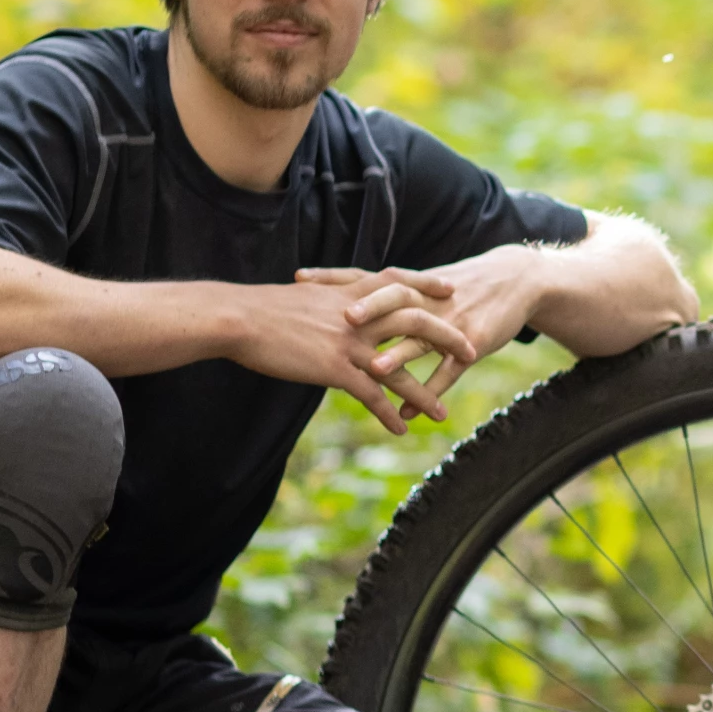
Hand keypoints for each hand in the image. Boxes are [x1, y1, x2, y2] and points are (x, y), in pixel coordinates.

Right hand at [232, 275, 478, 434]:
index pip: (399, 282)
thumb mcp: (305, 296)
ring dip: (425, 392)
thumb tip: (336, 306)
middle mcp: (359, 316)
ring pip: (401, 368)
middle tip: (471, 352)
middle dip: (447, 338)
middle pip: (416, 322)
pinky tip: (400, 429)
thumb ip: (330, 301)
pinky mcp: (336, 368)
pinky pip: (373, 395)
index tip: (451, 289)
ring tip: (443, 412)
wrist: (241, 318)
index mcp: (351, 294)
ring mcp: (350, 343)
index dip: (427, 285)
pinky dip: (389, 413)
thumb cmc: (265, 309)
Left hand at [295, 248, 543, 425]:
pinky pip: (448, 373)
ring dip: (398, 356)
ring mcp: (449, 323)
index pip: (365, 278)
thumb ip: (387, 297)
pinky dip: (430, 392)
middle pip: (395, 301)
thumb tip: (342, 305)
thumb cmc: (462, 286)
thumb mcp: (424, 286)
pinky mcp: (470, 345)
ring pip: (421, 340)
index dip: (334, 278)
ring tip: (372, 372)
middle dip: (369, 309)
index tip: (301, 277)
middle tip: (343, 319)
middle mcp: (426, 301)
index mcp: (409, 287)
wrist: (516, 281)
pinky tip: (410, 414)